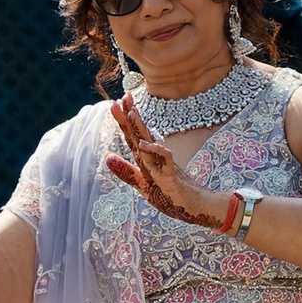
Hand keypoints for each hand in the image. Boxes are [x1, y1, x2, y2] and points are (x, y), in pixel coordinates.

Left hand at [102, 92, 238, 229]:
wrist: (194, 206)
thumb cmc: (169, 195)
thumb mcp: (142, 184)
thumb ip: (126, 171)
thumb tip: (107, 156)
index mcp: (147, 159)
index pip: (133, 137)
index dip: (124, 121)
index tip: (116, 102)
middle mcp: (155, 158)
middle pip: (140, 134)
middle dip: (131, 115)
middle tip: (124, 96)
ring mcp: (163, 166)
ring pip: (150, 143)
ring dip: (140, 128)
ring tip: (131, 112)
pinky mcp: (171, 176)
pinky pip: (164, 160)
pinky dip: (155, 151)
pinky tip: (143, 145)